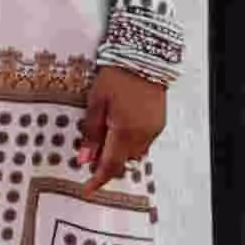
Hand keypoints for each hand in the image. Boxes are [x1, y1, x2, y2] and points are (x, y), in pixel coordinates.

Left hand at [76, 65, 166, 189]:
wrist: (143, 55)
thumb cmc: (117, 76)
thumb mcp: (96, 102)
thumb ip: (91, 133)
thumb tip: (85, 158)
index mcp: (124, 131)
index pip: (110, 166)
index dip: (98, 180)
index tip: (88, 189)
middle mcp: (142, 135)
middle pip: (122, 161)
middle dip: (107, 162)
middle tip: (92, 155)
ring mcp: (153, 130)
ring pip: (134, 153)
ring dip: (120, 152)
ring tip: (107, 137)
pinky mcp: (159, 123)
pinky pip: (143, 142)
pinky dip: (131, 141)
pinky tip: (121, 127)